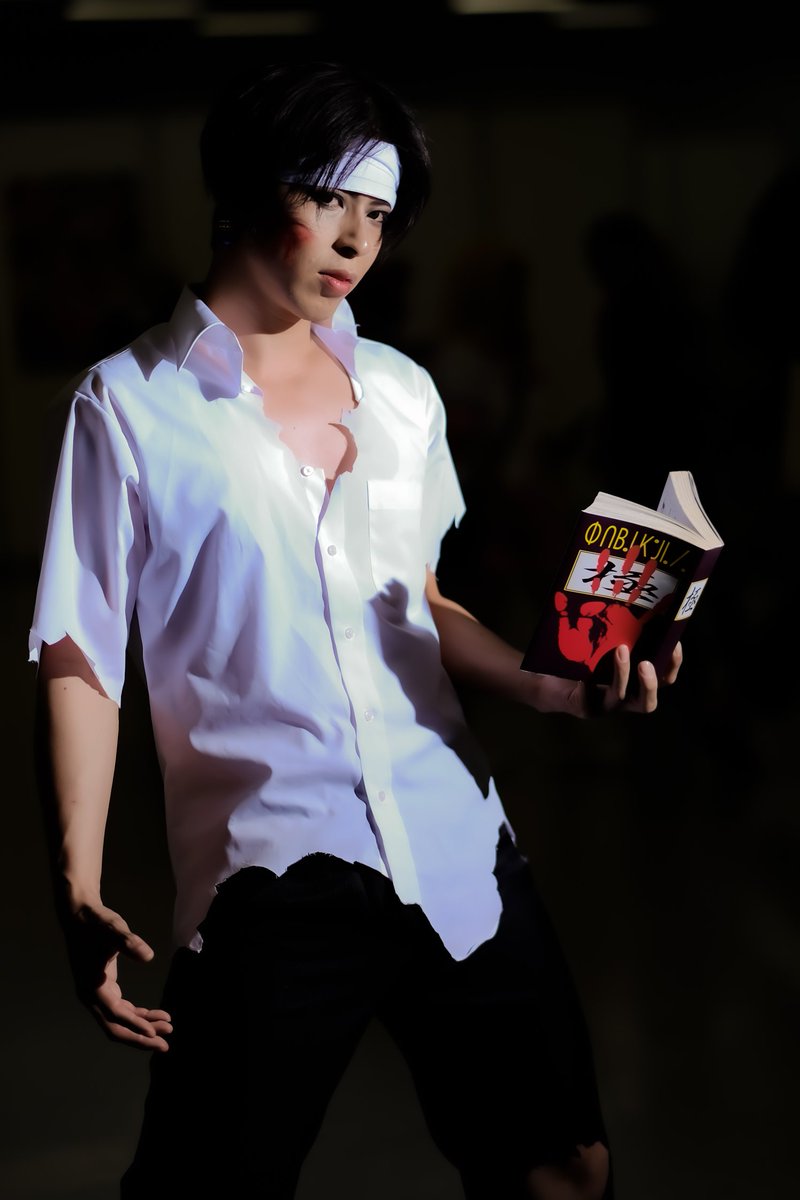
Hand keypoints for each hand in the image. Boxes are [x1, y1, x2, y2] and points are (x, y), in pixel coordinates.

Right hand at [62, 900, 171, 1050]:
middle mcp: (91, 996)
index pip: (116, 1015)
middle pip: (116, 1028)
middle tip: (165, 1046)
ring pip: (120, 1021)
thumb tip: (148, 956)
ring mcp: (97, 994)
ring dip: (143, 1027)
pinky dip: (138, 1015)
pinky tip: (157, 1016)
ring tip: (168, 1028)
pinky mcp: (104, 988)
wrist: (80, 915)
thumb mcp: (114, 930)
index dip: (137, 1025)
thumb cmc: (97, 922)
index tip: (156, 1034)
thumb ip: (129, 942)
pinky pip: (122, 1010)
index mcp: (92, 987)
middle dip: (140, 1038)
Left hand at [527, 642, 682, 717]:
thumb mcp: (607, 645)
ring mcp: (604, 706)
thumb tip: (636, 603)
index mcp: (637, 685)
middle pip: (648, 703)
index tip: (675, 642)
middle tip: (645, 662)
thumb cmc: (586, 659)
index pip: (665, 679)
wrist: (553, 681)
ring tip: (620, 650)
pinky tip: (583, 669)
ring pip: (619, 696)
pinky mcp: (584, 707)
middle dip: (650, 683)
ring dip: (622, 673)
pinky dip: (587, 681)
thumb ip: (622, 635)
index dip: (673, 664)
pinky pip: (588, 695)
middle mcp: (625, 700)